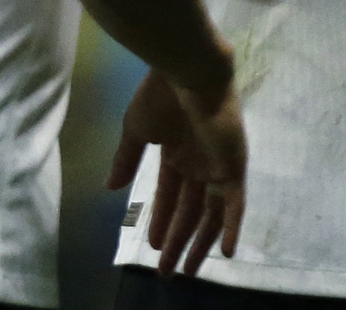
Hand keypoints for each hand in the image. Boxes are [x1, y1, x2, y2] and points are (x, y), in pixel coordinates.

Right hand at [108, 65, 246, 275]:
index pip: (169, 197)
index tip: (151, 246)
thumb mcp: (135, 130)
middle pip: (190, 213)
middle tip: (167, 271)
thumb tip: (110, 187)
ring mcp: (218, 169)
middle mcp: (199, 166)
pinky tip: (223, 253)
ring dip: (199, 243)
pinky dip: (230, 228)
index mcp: (176, 155)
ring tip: (187, 270)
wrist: (187, 73)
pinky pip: (235, 205)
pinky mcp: (233, 168)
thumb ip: (126, 160)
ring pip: (210, 216)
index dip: (161, 221)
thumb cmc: (158, 96)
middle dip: (178, 242)